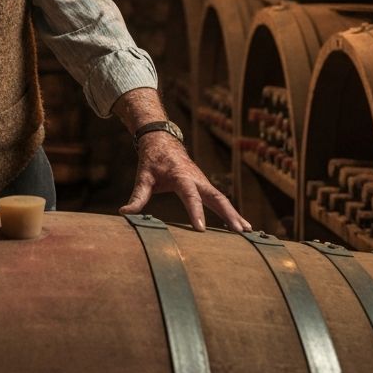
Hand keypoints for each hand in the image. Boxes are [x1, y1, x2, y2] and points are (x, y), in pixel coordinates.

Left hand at [119, 132, 251, 232]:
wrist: (162, 140)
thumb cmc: (152, 160)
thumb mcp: (143, 176)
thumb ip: (137, 196)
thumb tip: (125, 213)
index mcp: (180, 176)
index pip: (190, 195)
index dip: (196, 212)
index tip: (202, 229)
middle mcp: (196, 178)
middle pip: (216, 196)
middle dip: (228, 213)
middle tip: (239, 231)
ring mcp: (203, 182)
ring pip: (222, 198)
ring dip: (234, 214)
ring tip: (247, 232)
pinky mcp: (205, 186)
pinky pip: (220, 199)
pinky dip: (231, 212)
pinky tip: (242, 226)